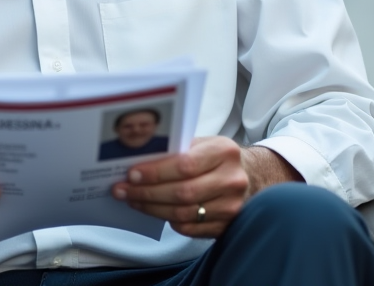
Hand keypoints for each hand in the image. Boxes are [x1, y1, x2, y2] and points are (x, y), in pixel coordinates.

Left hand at [110, 136, 249, 238]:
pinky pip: (190, 228)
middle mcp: (231, 180)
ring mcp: (231, 206)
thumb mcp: (203, 144)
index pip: (184, 165)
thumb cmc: (217, 158)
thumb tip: (137, 160)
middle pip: (182, 192)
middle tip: (123, 190)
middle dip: (147, 193)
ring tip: (133, 200)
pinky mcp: (228, 225)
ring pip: (183, 213)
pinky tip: (155, 211)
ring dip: (152, 208)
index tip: (131, 174)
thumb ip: (177, 150)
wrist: (250, 176)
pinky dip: (169, 221)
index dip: (155, 172)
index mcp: (224, 151)